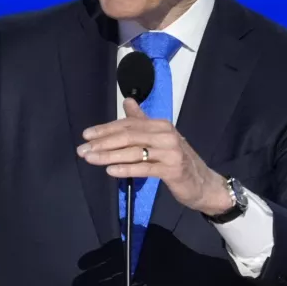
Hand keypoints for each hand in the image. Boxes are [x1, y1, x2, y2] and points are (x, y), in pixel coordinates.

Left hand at [78, 98, 232, 215]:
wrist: (204, 184)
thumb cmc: (177, 161)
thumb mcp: (160, 139)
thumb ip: (142, 121)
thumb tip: (127, 101)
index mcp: (160, 125)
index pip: (128, 124)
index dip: (105, 129)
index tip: (86, 135)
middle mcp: (165, 134)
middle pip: (129, 136)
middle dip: (103, 142)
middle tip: (83, 150)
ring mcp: (170, 151)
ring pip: (134, 152)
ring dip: (109, 156)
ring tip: (91, 159)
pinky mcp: (172, 169)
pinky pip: (145, 168)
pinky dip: (126, 169)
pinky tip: (111, 171)